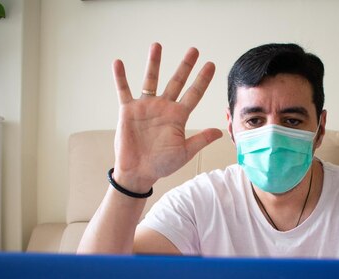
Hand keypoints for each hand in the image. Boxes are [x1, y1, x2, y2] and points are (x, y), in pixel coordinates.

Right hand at [112, 43, 221, 191]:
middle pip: (176, 81)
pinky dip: (120, 77)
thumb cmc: (162, 164)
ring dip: (154, 63)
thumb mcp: (185, 152)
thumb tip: (220, 132)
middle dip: (185, 66)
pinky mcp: (128, 110)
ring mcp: (146, 107)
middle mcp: (164, 107)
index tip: (211, 64)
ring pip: (151, 80)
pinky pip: (124, 90)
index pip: (194, 94)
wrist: (139, 172)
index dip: (202, 80)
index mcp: (178, 117)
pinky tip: (118, 63)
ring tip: (157, 45)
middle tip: (194, 50)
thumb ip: (201, 140)